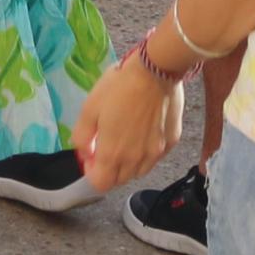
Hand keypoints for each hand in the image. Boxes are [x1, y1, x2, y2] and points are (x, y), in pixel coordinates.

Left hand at [72, 48, 185, 194]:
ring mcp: (156, 152)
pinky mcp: (171, 142)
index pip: (100, 184)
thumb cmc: (120, 86)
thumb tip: (85, 152)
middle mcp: (136, 159)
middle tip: (107, 147)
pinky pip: (156, 157)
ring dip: (129, 164)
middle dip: (110, 170)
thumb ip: (82, 136)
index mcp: (113, 153)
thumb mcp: (90, 107)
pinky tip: (144, 133)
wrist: (156, 70)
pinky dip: (147, 152)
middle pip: (120, 180)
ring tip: (126, 141)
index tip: (92, 156)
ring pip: (140, 172)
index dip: (92, 173)